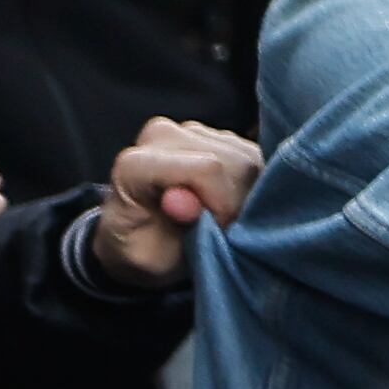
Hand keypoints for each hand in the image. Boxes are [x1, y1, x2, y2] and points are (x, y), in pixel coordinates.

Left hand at [89, 116, 259, 287]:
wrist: (140, 239)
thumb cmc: (146, 252)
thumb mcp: (151, 259)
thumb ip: (169, 232)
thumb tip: (187, 200)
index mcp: (135, 164)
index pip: (207, 168)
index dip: (223, 205)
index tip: (215, 231)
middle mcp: (162, 135)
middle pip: (233, 162)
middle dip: (236, 202)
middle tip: (219, 229)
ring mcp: (192, 130)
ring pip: (248, 159)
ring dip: (245, 194)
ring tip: (221, 216)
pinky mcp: (218, 135)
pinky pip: (253, 157)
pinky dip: (250, 185)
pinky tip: (230, 200)